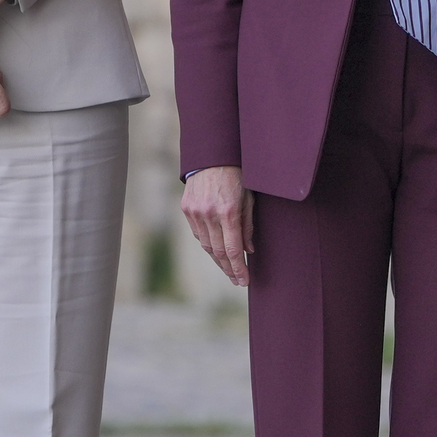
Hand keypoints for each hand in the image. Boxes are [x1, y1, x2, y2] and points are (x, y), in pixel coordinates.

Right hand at [182, 165, 253, 286]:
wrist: (212, 155)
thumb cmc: (237, 175)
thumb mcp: (249, 198)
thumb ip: (248, 225)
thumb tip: (249, 250)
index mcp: (227, 212)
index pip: (232, 250)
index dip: (239, 268)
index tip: (245, 281)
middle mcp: (209, 214)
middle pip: (218, 252)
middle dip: (229, 269)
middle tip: (238, 280)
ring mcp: (195, 212)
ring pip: (205, 245)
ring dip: (217, 260)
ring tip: (229, 269)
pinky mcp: (187, 209)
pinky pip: (197, 233)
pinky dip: (207, 243)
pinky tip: (216, 250)